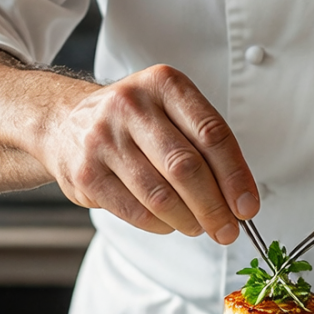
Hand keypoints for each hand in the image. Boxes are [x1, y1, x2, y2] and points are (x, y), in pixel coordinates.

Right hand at [39, 65, 260, 241]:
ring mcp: (104, 139)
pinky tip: (169, 224)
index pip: (211, 133)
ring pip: (160, 195)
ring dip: (188, 220)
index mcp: (163, 84)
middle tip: (228, 230)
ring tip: (199, 227)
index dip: (235, 175)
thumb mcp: (169, 110)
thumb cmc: (132, 120)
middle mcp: (131, 105)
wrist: (64, 122)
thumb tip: (239, 199)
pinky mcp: (86, 173)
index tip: (248, 206)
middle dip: (214, 207)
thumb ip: (204, 145)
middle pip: (186, 167)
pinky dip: (159, 225)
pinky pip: (134, 211)